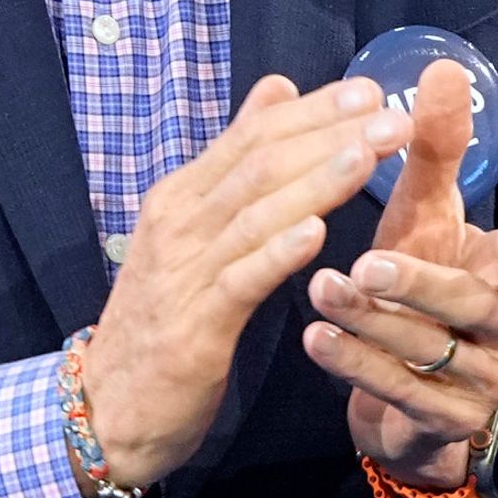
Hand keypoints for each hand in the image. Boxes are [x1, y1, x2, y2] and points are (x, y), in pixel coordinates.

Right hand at [85, 76, 409, 489]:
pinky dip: (278, 252)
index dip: (314, 110)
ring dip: (318, 179)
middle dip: (329, 134)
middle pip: (261, 163)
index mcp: (183, 196)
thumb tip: (278, 89)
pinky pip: (241, 279)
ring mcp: (182, 271)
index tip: (371, 90)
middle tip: (392, 114)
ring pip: (257, 212)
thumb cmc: (164, 315)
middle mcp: (179, 222)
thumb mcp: (196, 229)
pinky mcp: (193, 325)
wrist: (104, 407)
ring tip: (371, 154)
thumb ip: (236, 161)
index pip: (254, 136)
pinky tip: (318, 232)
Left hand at [307, 59, 497, 493]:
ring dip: (373, 323)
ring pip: (434, 352)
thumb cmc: (421, 286)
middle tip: (366, 260)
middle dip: (419, 283)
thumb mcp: (427, 217)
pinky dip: (356, 364)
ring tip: (318, 290)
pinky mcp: (449, 423)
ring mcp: (485, 383)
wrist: (409, 392)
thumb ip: (437, 150)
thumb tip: (440, 66)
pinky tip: (314, 337)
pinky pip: (403, 393)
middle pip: (475, 306)